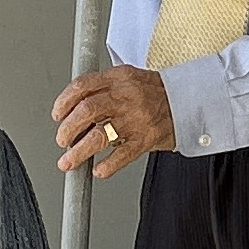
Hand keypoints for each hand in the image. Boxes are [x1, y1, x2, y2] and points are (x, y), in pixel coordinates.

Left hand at [52, 64, 172, 178]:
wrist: (190, 100)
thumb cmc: (156, 92)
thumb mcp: (129, 78)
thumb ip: (103, 88)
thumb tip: (74, 109)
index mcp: (118, 78)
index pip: (82, 86)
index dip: (64, 102)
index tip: (57, 115)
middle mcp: (125, 96)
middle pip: (86, 111)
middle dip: (67, 129)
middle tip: (62, 139)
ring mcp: (136, 118)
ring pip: (99, 135)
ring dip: (79, 151)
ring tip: (68, 161)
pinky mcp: (146, 138)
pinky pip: (122, 155)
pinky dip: (107, 165)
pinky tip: (98, 171)